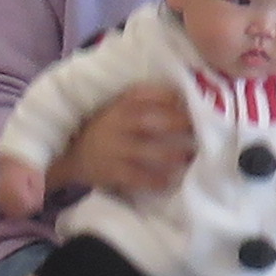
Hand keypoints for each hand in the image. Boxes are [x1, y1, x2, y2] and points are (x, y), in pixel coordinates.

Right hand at [60, 82, 199, 205]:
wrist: (70, 153)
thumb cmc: (106, 126)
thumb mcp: (119, 105)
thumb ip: (147, 100)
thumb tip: (188, 97)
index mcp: (122, 101)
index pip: (152, 94)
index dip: (176, 98)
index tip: (198, 102)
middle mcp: (118, 121)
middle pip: (155, 121)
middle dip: (182, 126)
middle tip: (205, 132)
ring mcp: (115, 147)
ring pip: (152, 151)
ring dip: (177, 155)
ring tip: (194, 157)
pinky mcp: (112, 171)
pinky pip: (140, 177)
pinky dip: (158, 180)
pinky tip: (171, 181)